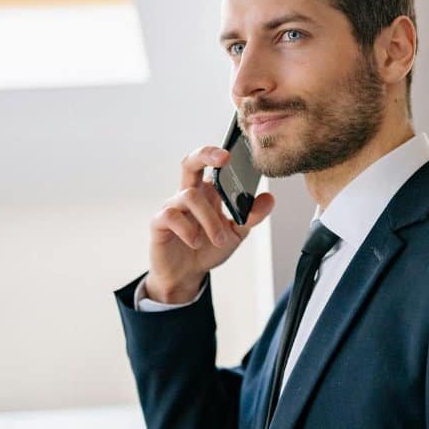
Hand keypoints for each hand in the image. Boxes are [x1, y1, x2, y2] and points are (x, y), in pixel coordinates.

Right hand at [144, 145, 274, 302]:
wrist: (187, 275)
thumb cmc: (208, 249)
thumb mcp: (236, 233)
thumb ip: (251, 216)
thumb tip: (269, 199)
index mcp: (208, 192)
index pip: (210, 164)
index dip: (219, 153)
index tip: (235, 153)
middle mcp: (189, 194)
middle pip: (191, 162)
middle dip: (206, 154)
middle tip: (224, 159)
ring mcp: (173, 207)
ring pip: (190, 196)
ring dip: (210, 219)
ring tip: (220, 239)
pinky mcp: (159, 223)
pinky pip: (171, 215)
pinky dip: (188, 229)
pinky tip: (196, 242)